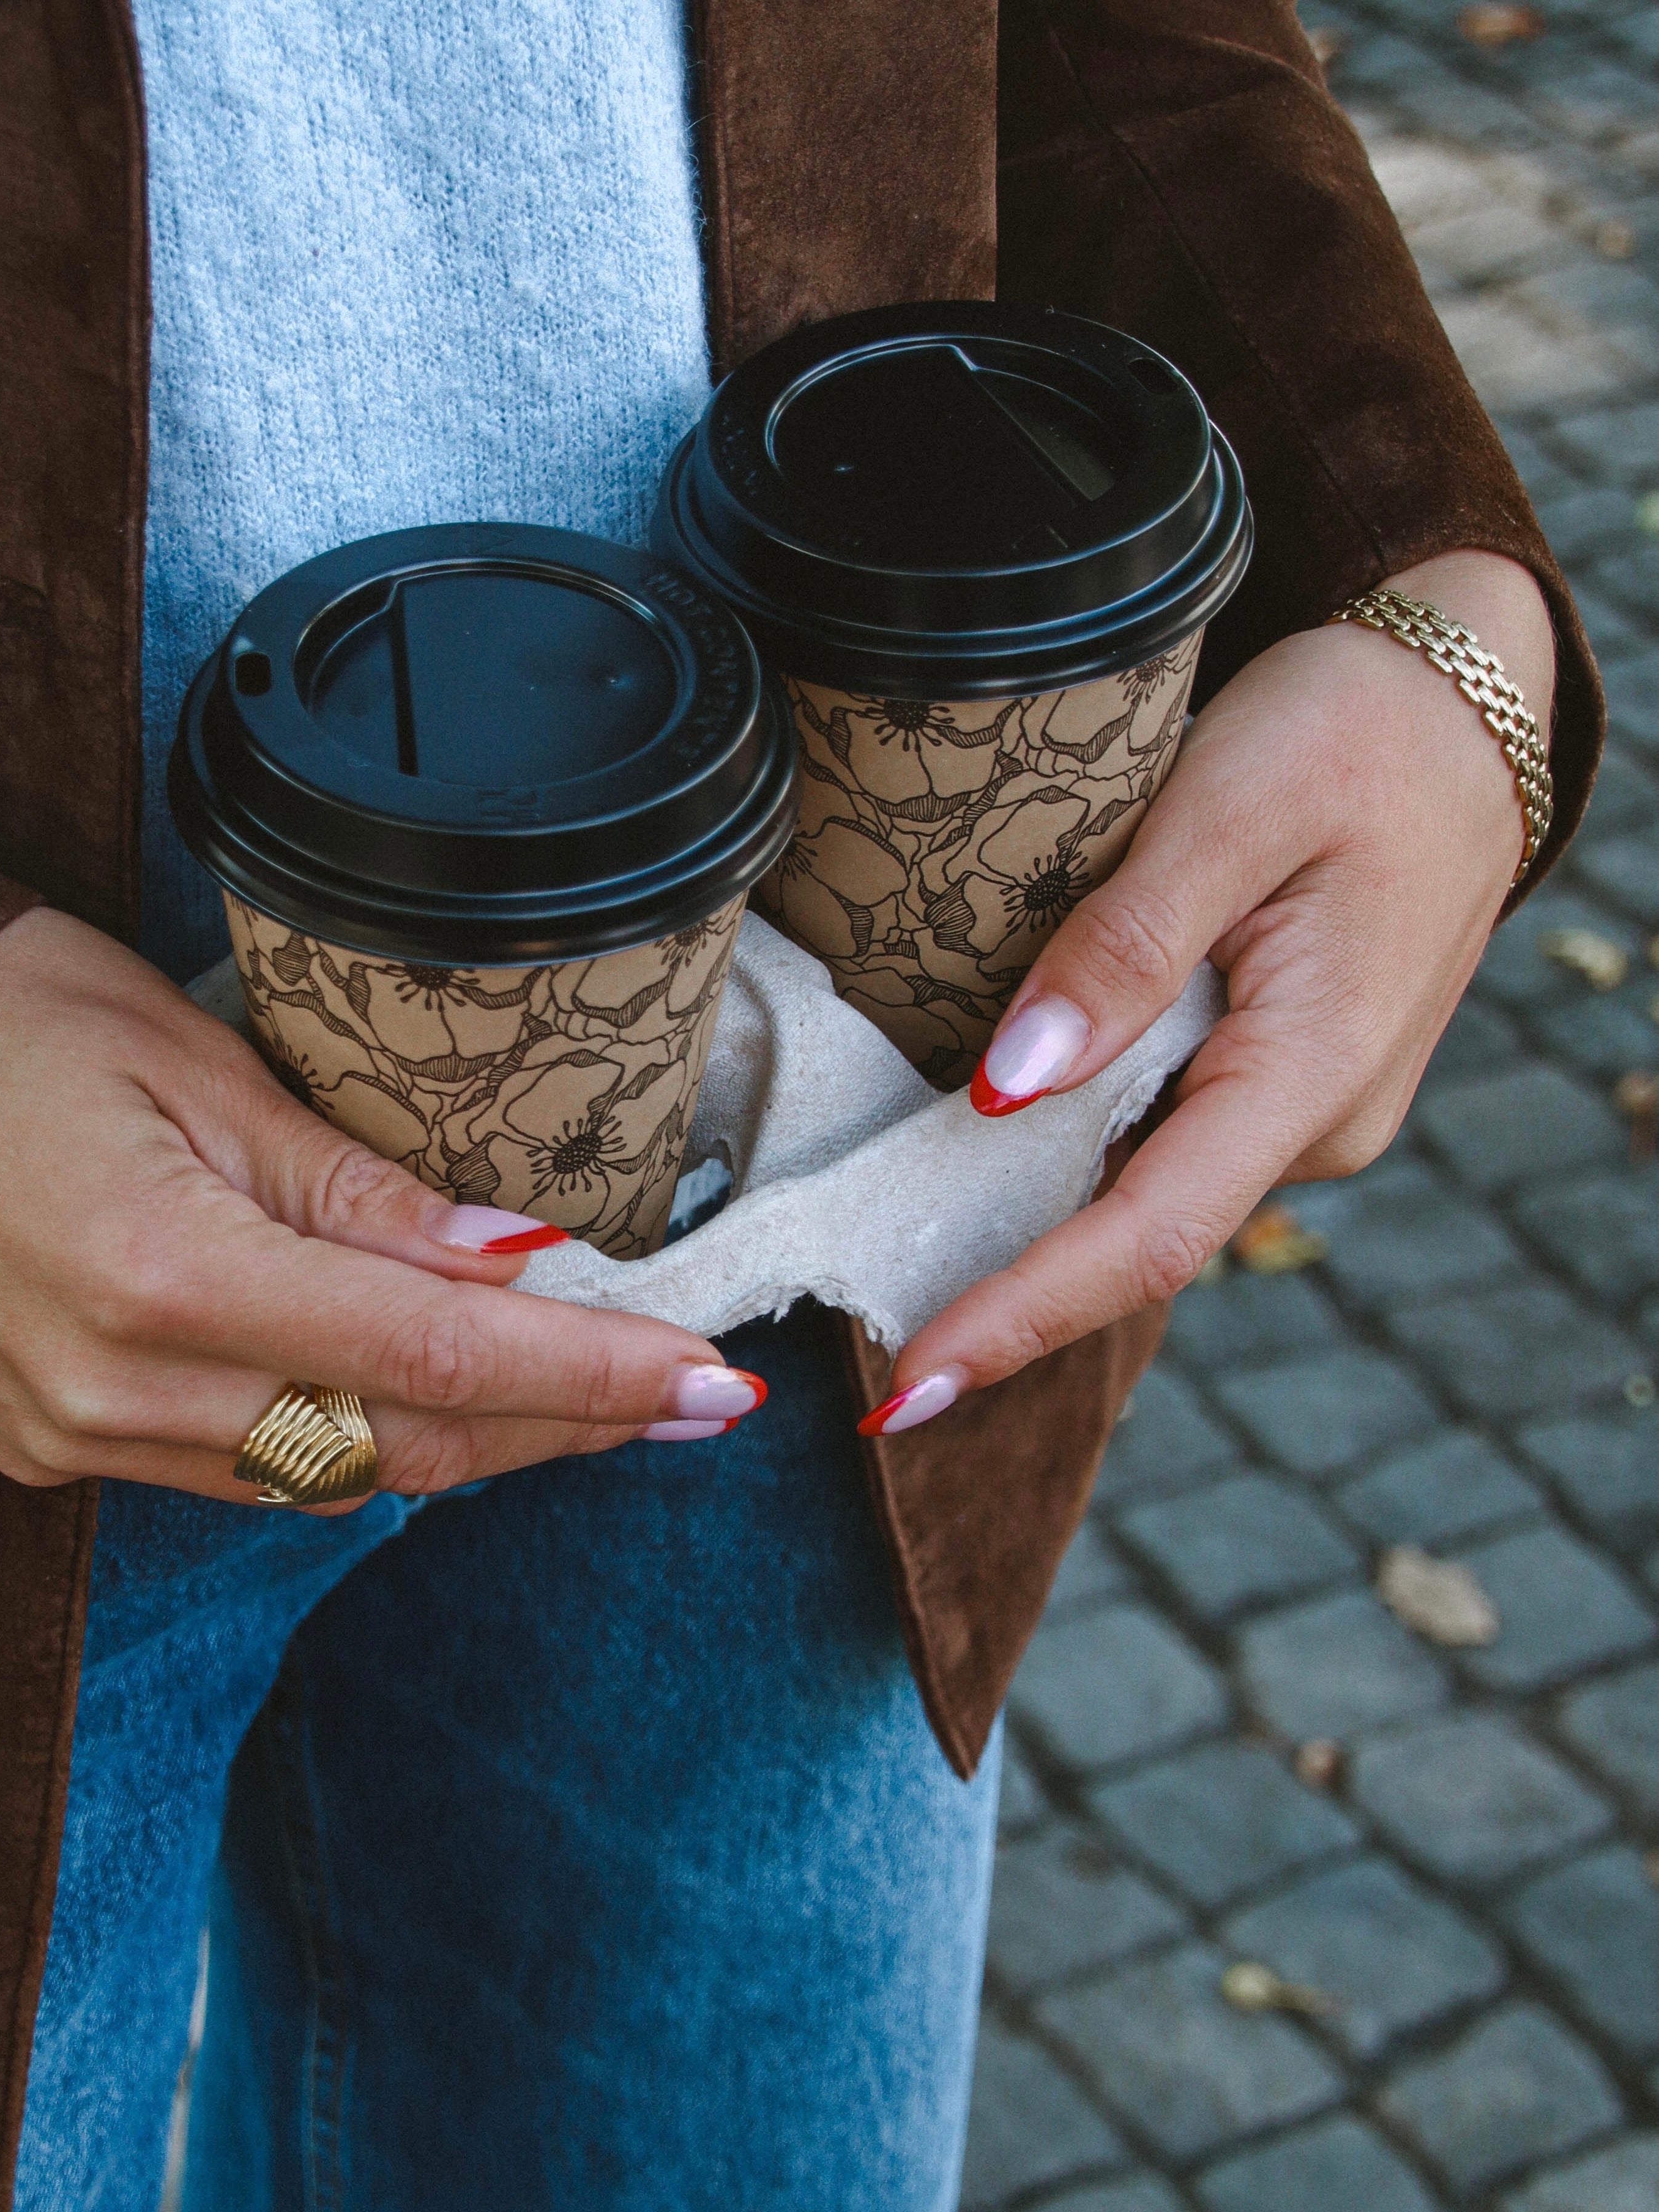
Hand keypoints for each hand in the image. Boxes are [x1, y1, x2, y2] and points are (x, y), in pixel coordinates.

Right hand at [0, 909, 761, 1499]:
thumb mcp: (199, 1062)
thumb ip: (360, 1190)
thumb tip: (513, 1261)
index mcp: (164, 1274)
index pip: (436, 1359)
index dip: (592, 1378)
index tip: (711, 1384)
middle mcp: (115, 1390)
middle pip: (400, 1447)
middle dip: (560, 1426)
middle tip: (682, 1396)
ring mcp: (70, 1436)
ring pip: (328, 1475)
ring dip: (466, 1439)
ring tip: (581, 1389)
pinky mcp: (42, 1447)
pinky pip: (242, 1473)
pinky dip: (351, 1438)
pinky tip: (421, 1396)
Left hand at [868, 549, 1553, 1433]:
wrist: (1460, 704)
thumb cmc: (1353, 733)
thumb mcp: (1228, 807)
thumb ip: (1121, 948)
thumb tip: (1008, 1086)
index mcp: (1314, 1070)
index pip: (1153, 1235)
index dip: (1026, 1316)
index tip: (913, 1385)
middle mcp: (1316, 1122)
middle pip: (1138, 1237)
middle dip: (1008, 1301)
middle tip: (874, 1370)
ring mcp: (1302, 1108)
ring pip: (1144, 1192)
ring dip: (1030, 1234)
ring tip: (898, 1275)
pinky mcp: (1275, 1079)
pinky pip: (1160, 1142)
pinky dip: (1069, 1162)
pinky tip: (982, 1162)